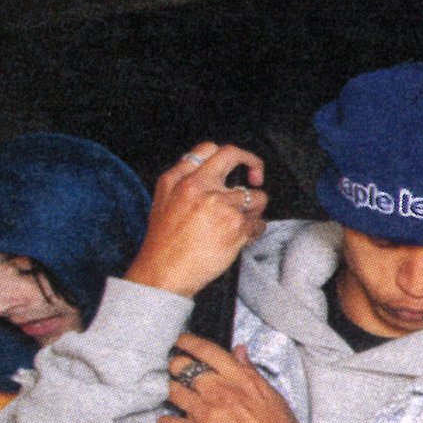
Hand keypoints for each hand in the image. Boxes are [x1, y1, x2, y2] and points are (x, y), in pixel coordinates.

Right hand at [131, 143, 270, 296]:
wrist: (165, 273)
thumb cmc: (164, 243)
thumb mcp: (162, 201)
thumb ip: (183, 178)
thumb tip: (207, 166)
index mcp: (181, 180)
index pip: (210, 149)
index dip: (229, 154)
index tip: (238, 164)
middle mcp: (201, 188)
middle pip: (236, 158)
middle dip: (254, 165)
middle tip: (256, 178)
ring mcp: (221, 205)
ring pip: (256, 196)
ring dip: (253, 210)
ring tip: (237, 224)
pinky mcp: (236, 225)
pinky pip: (259, 223)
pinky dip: (254, 232)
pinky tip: (237, 239)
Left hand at [158, 333, 314, 422]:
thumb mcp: (272, 396)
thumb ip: (250, 372)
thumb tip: (238, 351)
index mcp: (241, 380)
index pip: (208, 351)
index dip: (189, 343)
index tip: (181, 342)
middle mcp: (221, 393)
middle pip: (182, 368)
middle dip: (176, 368)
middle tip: (176, 372)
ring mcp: (206, 414)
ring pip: (173, 393)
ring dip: (172, 394)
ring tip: (178, 399)